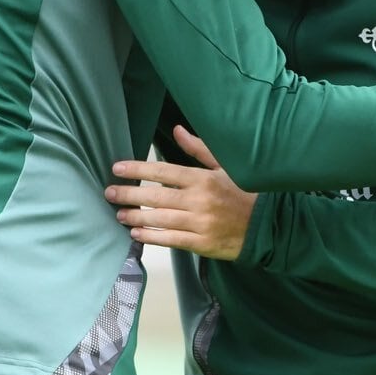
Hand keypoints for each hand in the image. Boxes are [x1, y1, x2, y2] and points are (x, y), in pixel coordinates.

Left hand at [105, 126, 257, 260]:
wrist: (266, 225)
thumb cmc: (243, 191)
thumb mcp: (224, 165)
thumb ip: (198, 149)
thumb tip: (178, 130)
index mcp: (202, 178)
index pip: (163, 171)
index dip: (138, 169)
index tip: (117, 168)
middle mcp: (199, 200)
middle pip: (156, 196)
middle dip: (129, 194)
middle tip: (109, 192)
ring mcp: (199, 224)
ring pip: (160, 219)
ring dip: (136, 216)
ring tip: (119, 213)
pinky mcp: (201, 244)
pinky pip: (171, 240)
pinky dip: (151, 236)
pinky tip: (136, 233)